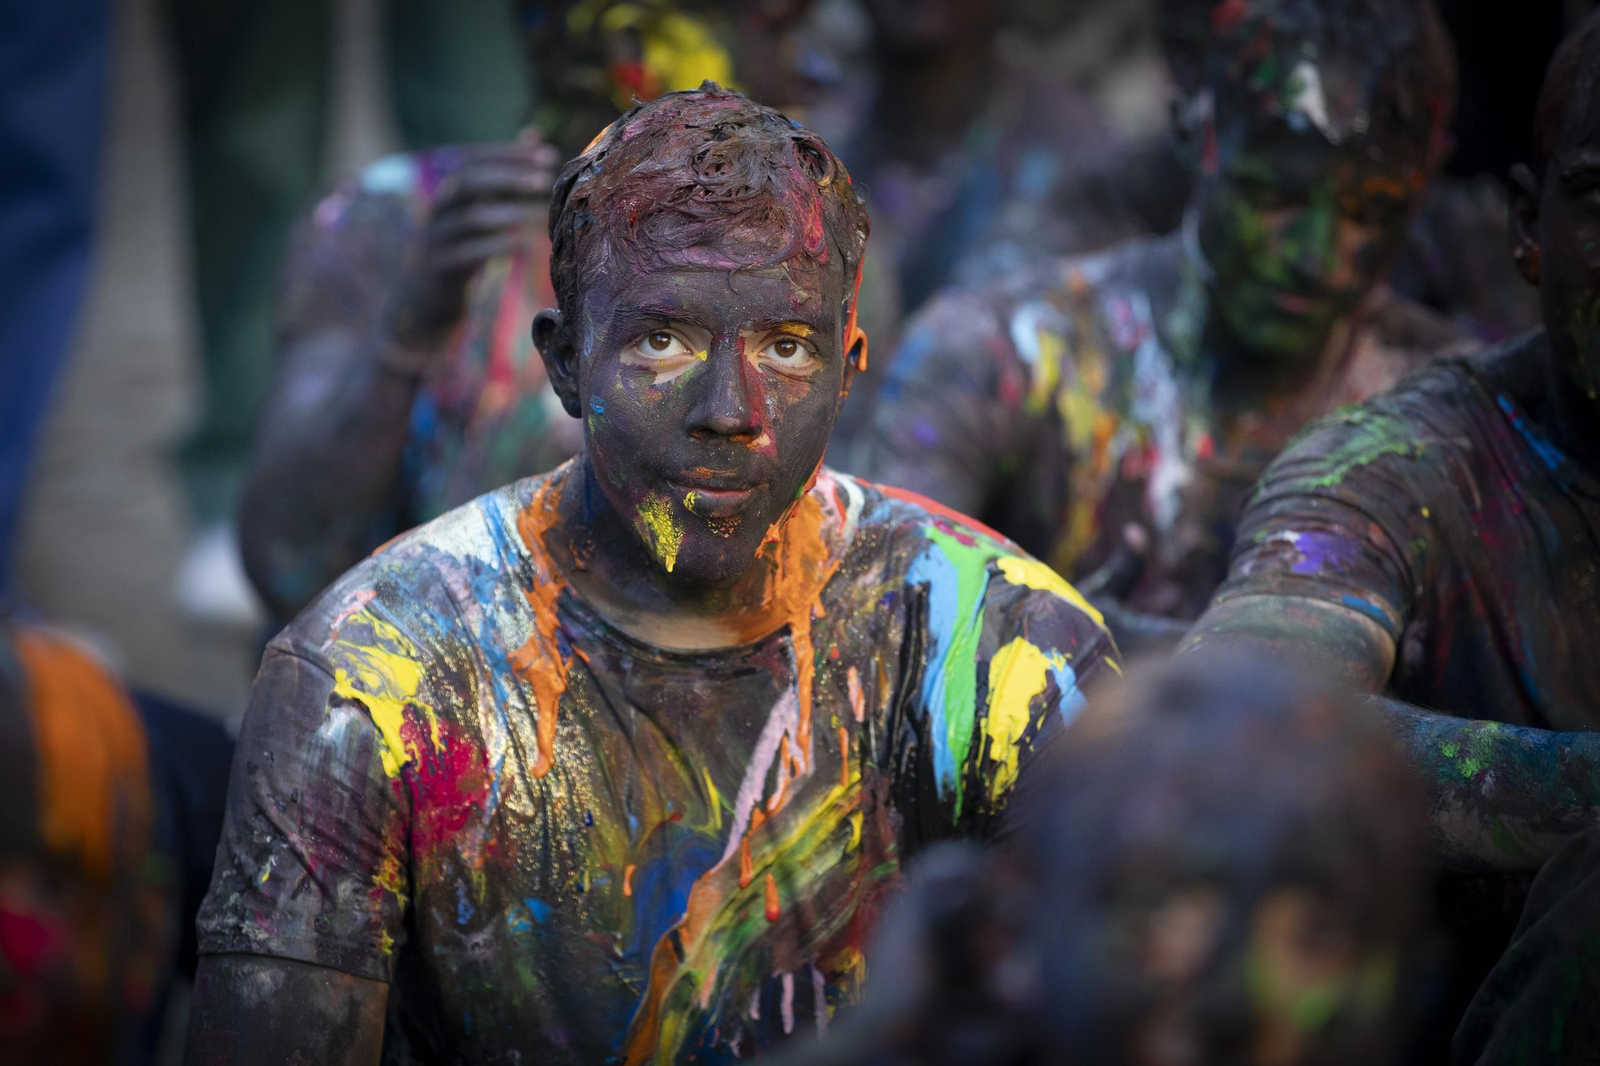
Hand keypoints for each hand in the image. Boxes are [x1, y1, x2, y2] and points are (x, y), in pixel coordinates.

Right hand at [386, 136, 559, 351]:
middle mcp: (438, 211)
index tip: (547, 155)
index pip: (473, 160)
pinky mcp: (440, 270)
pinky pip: (467, 254)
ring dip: (508, 214)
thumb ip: (504, 177)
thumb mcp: (481, 211)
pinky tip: (522, 246)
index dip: (508, 155)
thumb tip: (534, 135)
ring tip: (541, 215)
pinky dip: (496, 246)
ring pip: (468, 218)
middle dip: (507, 177)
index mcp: (447, 195)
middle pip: (467, 182)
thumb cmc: (461, 252)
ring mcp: (436, 240)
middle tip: (543, 180)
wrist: (423, 304)